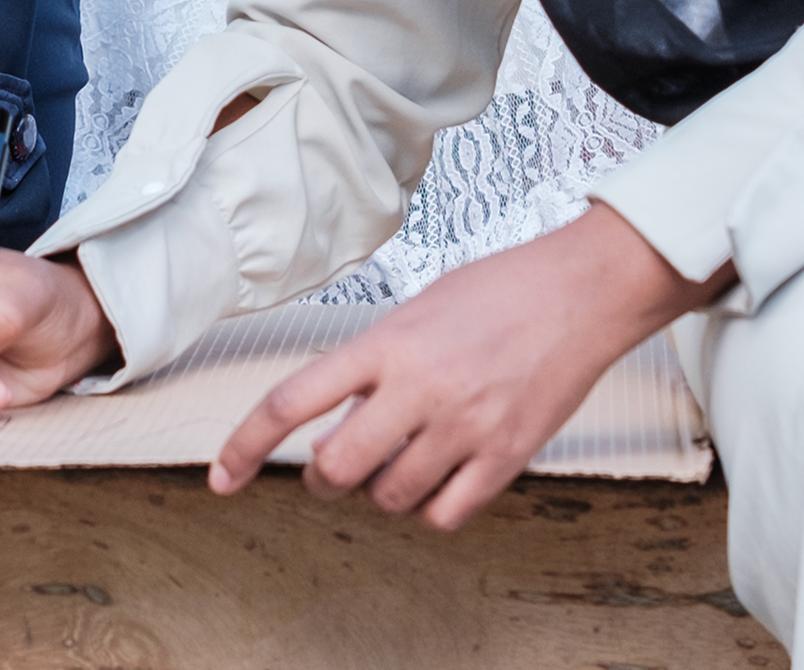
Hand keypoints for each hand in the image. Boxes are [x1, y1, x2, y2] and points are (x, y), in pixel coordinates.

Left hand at [211, 203, 732, 530]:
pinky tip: (440, 476)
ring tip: (402, 457)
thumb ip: (375, 362)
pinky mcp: (505, 457)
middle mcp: (419, 388)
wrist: (582, 291)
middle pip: (335, 468)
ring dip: (381, 490)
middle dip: (323, 478)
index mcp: (388, 342)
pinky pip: (443, 515)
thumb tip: (336, 421)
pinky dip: (430, 507)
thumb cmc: (500, 289)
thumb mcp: (419, 307)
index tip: (221, 475)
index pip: (294, 402)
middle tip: (333, 466)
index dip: (245, 444)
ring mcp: (464, 427)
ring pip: (388, 498)